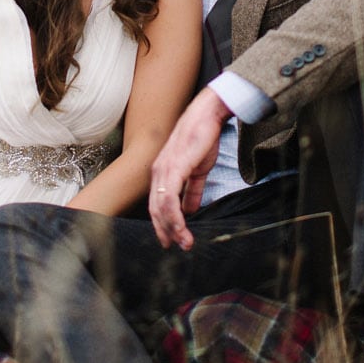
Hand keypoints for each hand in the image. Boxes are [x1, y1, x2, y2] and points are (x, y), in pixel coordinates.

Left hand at [148, 87, 230, 249]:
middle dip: (165, 231)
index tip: (170, 240)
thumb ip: (192, 191)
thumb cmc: (202, 139)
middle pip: (155, 209)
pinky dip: (175, 215)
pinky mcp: (175, 167)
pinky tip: (183, 226)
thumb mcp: (197, 171)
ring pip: (162, 207)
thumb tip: (190, 211)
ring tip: (185, 242)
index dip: (162, 223)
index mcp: (162, 172)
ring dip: (173, 228)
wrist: (208, 115)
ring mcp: (165, 169)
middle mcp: (158, 172)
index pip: (156, 204)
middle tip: (176, 246)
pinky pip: (170, 197)